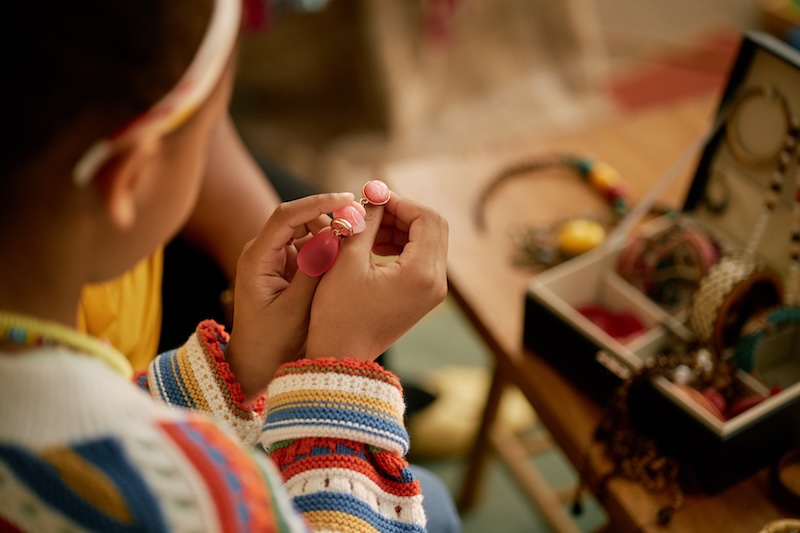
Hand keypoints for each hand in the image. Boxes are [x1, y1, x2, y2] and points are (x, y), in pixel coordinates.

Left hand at [225, 192, 355, 401]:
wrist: (255, 365)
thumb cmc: (271, 343)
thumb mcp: (296, 308)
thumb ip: (315, 269)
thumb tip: (336, 234)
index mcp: (257, 259)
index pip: (286, 216)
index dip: (318, 203)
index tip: (348, 199)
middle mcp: (263, 252)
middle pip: (298, 218)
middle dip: (329, 215)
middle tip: (362, 218)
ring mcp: (275, 259)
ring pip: (307, 232)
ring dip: (332, 233)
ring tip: (360, 240)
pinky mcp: (287, 268)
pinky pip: (310, 248)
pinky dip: (330, 248)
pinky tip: (350, 255)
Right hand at [305, 191, 448, 360]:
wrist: (341, 356)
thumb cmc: (339, 313)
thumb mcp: (347, 261)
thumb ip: (365, 222)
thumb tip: (374, 195)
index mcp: (422, 273)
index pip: (426, 218)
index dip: (400, 202)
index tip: (372, 197)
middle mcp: (436, 282)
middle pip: (432, 227)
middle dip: (402, 213)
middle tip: (370, 210)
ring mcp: (432, 292)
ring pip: (428, 241)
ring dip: (400, 228)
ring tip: (367, 228)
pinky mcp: (423, 297)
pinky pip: (421, 259)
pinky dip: (401, 245)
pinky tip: (373, 245)